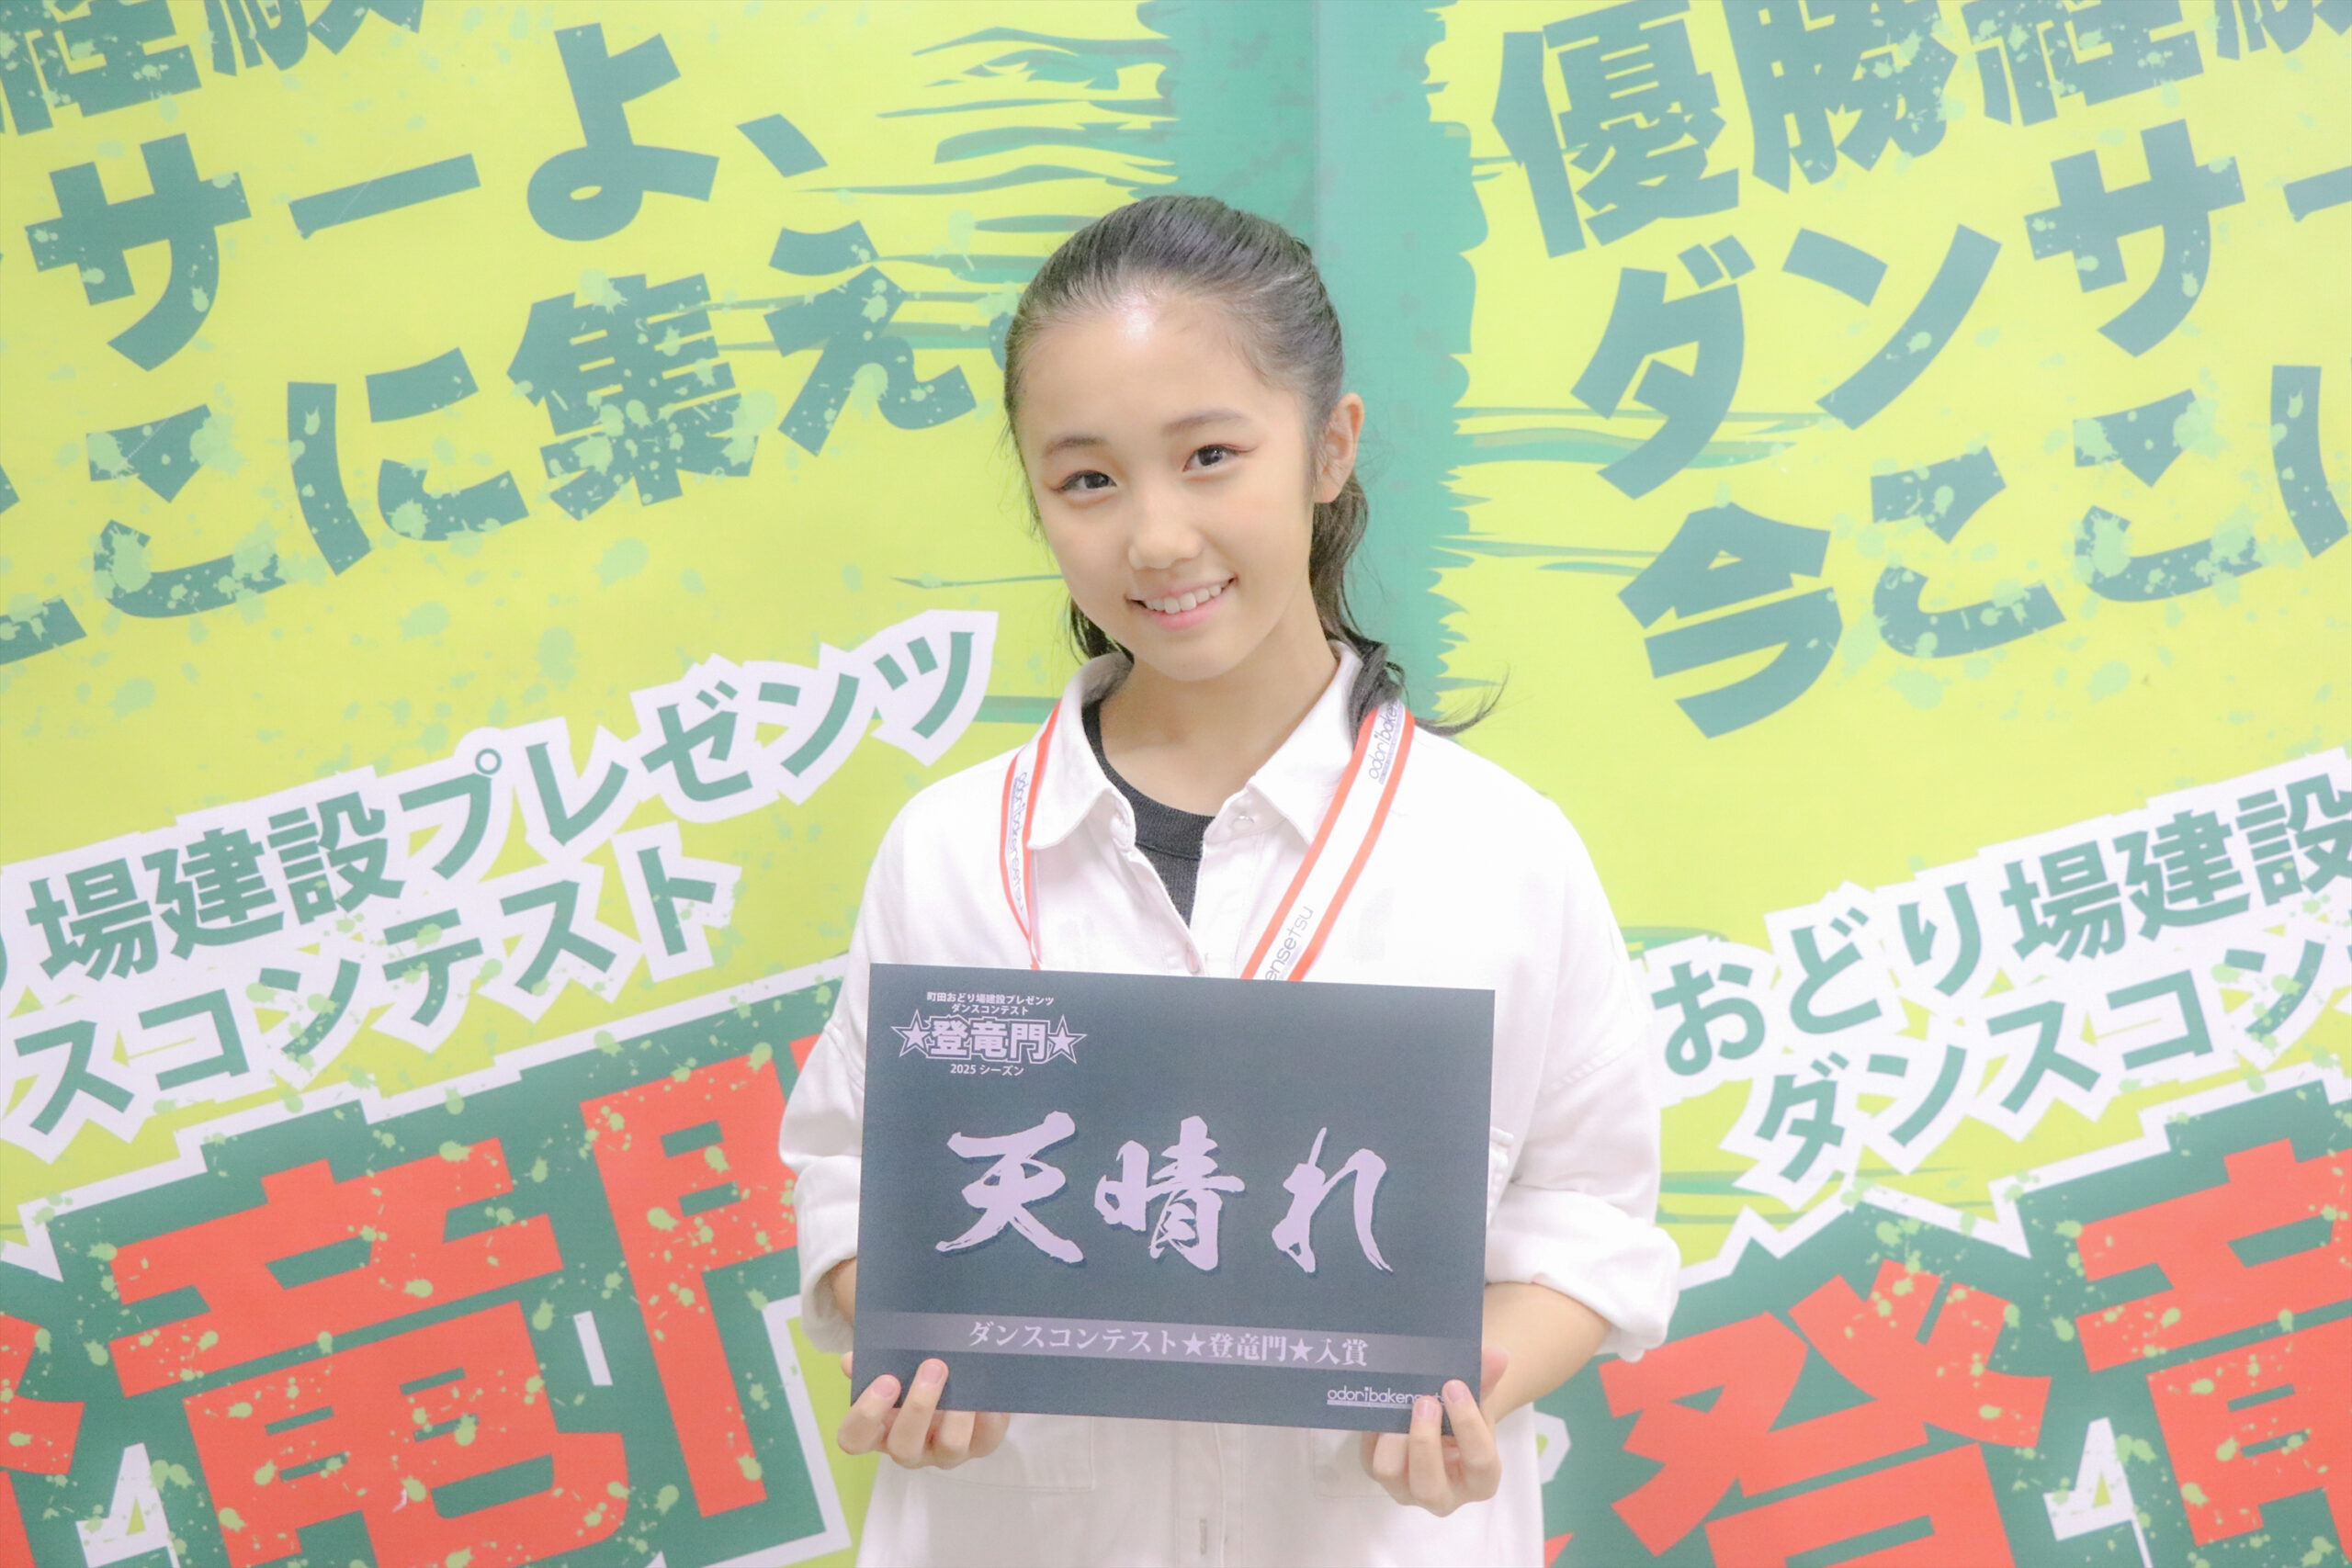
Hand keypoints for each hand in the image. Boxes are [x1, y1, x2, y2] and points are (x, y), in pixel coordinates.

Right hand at [836, 1353, 1010, 1470]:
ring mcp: (946, 1453)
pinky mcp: (981, 1446)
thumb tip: (851, 1361)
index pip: (855, 1438)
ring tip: (963, 1377)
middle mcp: (910, 1449)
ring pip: (949, 1446)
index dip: (866, 1415)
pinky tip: (988, 1385)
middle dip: (918, 1407)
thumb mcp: (894, 1363)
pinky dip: (989, 1412)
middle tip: (932, 1366)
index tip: (885, 1380)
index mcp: (879, 1430)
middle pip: (903, 1447)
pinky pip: (987, 1438)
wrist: (958, 1379)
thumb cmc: (914, 1373)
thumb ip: (874, 1360)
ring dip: (956, 1412)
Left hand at [1359, 1345, 1508, 1515]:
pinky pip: (1368, 1456)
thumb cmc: (1465, 1413)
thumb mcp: (1479, 1398)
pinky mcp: (1379, 1473)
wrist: (1443, 1420)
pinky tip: (1383, 1402)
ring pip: (1390, 1472)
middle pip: (1429, 1486)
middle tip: (1425, 1400)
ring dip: (1394, 1437)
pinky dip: (1373, 1430)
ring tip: (1401, 1402)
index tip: (1454, 1386)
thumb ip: (1486, 1379)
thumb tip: (1497, 1356)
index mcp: (1480, 1480)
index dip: (1467, 1424)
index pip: (1480, 1462)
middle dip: (1424, 1442)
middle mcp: (1443, 1495)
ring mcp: (1407, 1489)